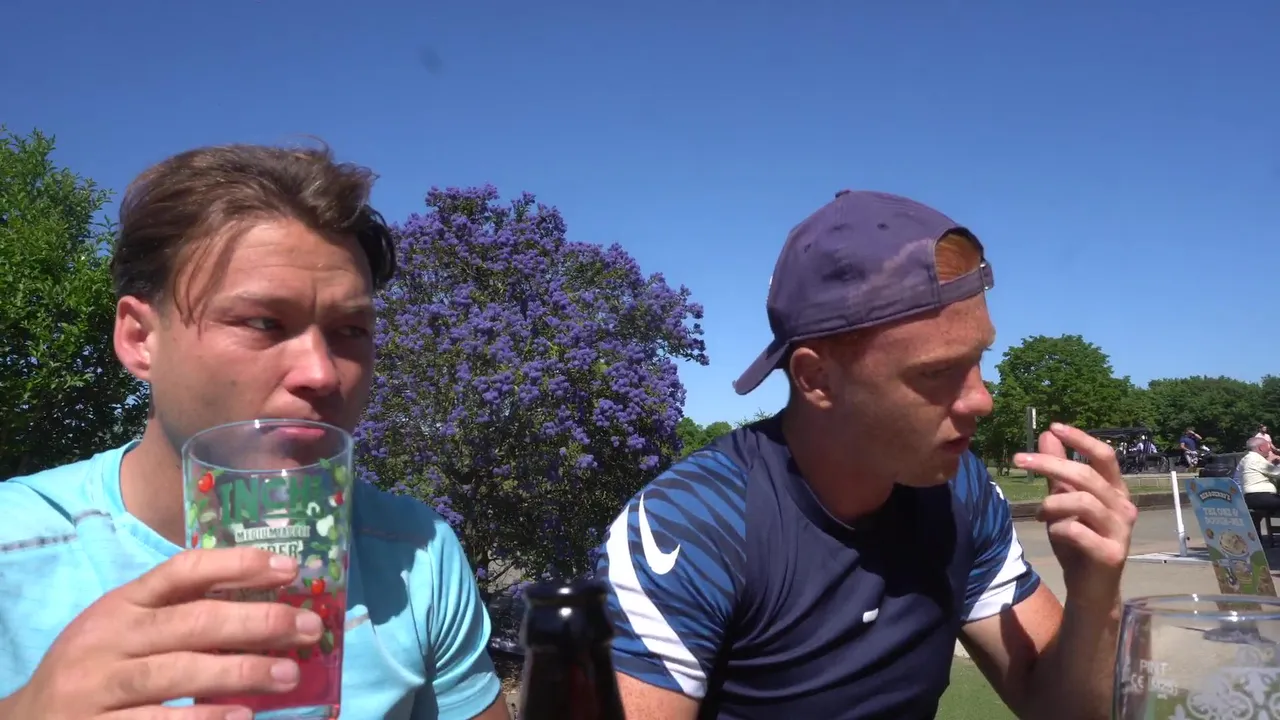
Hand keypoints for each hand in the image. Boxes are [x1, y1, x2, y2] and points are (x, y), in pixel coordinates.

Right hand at [3, 547, 323, 719]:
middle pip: (193, 623)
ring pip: (179, 672)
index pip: (182, 571)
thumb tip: (267, 605)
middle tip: (308, 628)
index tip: (289, 567)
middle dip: (258, 622)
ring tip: (289, 673)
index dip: (238, 565)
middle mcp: (109, 639)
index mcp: (121, 604)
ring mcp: (100, 686)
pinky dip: (204, 719)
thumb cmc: (97, 669)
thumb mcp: (126, 628)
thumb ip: (181, 613)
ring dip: (242, 671)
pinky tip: (243, 716)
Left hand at [1015, 423, 1137, 610]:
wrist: (1090, 589)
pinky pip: (1078, 531)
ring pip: (1083, 502)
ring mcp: (1121, 531)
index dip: (1081, 439)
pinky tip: (1055, 534)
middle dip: (1050, 464)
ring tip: (1039, 513)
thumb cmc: (1078, 542)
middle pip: (1087, 475)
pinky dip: (1059, 528)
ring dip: (1052, 503)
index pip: (1105, 456)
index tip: (1054, 426)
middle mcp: (1124, 507)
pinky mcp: (1111, 553)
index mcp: (1115, 491)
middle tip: (1019, 459)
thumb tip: (1048, 434)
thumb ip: (1058, 471)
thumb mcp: (1063, 501)